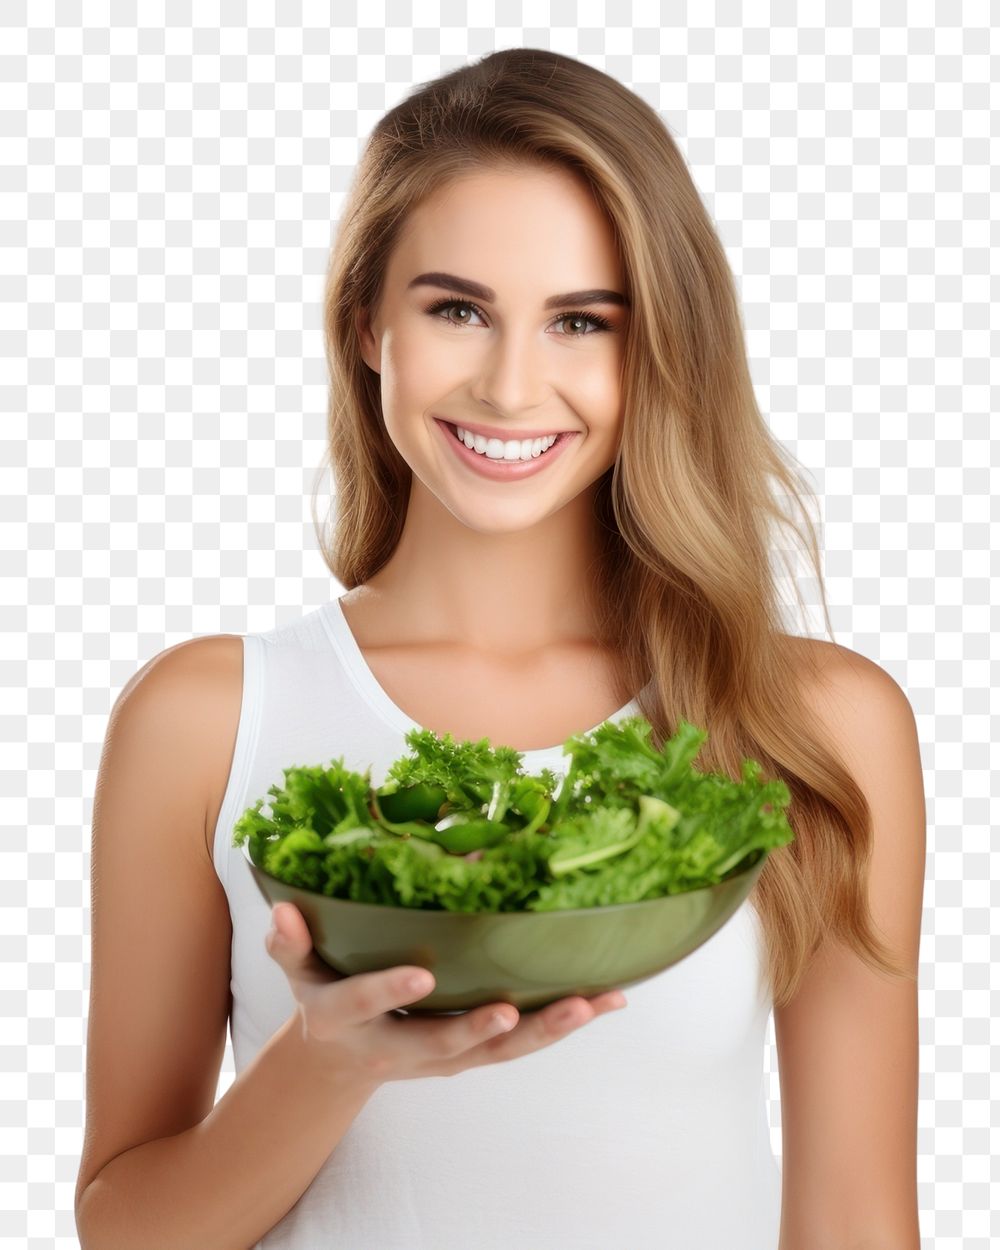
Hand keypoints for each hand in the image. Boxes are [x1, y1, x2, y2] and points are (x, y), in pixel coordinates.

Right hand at [265, 901, 627, 1083]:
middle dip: (477, 1032)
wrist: (339, 1059)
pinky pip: (522, 1045)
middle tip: (513, 1014)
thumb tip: (284, 907)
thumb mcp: (298, 969)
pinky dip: (565, 1025)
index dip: (391, 992)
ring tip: (591, 1004)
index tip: (421, 977)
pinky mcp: (473, 1055)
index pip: (366, 1002)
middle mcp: (397, 1047)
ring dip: (544, 1032)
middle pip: (441, 1046)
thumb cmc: (324, 993)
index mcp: (347, 1017)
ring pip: (495, 1055)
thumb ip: (289, 941)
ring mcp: (441, 1058)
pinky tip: (608, 1001)